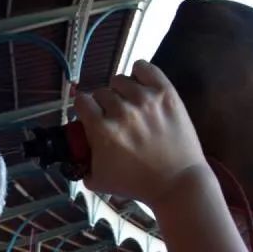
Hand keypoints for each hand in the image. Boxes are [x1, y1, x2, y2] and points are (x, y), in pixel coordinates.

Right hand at [73, 60, 208, 205]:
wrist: (176, 182)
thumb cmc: (137, 184)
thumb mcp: (99, 181)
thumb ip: (82, 164)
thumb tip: (76, 152)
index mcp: (102, 131)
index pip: (82, 101)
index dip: (84, 109)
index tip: (90, 115)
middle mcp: (121, 111)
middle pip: (101, 92)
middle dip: (103, 105)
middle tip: (113, 117)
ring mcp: (145, 100)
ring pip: (120, 80)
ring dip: (120, 91)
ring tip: (129, 104)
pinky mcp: (165, 93)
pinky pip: (144, 67)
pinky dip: (139, 73)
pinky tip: (140, 86)